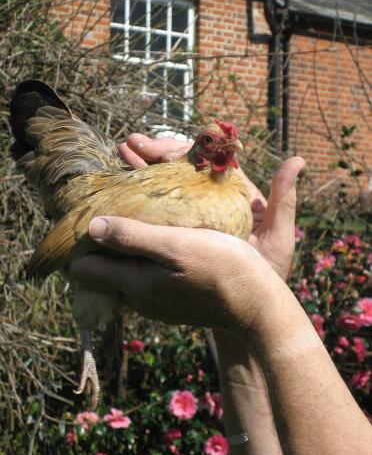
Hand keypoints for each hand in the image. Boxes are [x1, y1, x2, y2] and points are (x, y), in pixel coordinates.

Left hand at [71, 217, 283, 332]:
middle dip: (102, 246)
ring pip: (124, 276)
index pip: (83, 270)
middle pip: (101, 273)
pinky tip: (164, 244)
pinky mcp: (173, 304)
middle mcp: (139, 299)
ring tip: (141, 223)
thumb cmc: (220, 267)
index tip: (93, 216)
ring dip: (126, 252)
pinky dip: (145, 263)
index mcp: (134, 283)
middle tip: (117, 214)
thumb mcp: (176, 245)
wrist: (257, 306)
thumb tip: (92, 227)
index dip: (82, 244)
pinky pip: (145, 281)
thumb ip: (132, 237)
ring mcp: (157, 304)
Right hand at [119, 134, 304, 279]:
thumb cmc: (267, 274)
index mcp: (232, 196)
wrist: (247, 309)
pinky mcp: (177, 238)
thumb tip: (297, 160)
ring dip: (142, 172)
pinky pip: (156, 216)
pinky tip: (120, 192)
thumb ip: (283, 200)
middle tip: (129, 145)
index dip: (180, 152)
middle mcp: (209, 203)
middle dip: (153, 156)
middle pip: (179, 172)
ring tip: (121, 155)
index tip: (157, 147)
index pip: (205, 163)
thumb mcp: (277, 238)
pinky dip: (139, 202)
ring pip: (164, 190)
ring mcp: (190, 220)